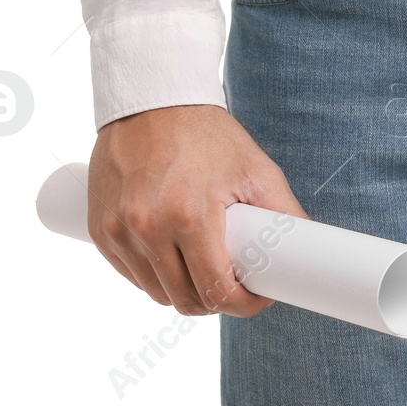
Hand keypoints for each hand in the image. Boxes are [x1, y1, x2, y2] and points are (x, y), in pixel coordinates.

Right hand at [86, 103, 307, 317]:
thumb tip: (306, 254)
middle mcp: (148, 227)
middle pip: (185, 300)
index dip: (243, 305)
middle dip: (216, 302)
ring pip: (155, 293)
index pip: (216, 290)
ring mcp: (118, 230)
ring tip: (205, 271)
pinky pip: (130, 275)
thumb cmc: (207, 134)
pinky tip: (173, 260)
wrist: (153, 101)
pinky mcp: (100, 229)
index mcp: (190, 215)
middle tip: (235, 285)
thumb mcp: (256, 169)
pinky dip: (153, 276)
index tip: (258, 298)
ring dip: (183, 292)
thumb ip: (283, 214)